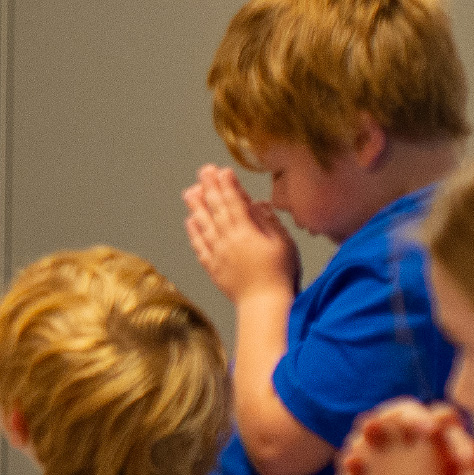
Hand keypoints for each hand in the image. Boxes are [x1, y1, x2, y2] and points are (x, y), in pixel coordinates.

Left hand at [183, 164, 301, 303]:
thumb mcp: (283, 242)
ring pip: (204, 225)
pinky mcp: (213, 268)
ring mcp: (218, 254)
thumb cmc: (280, 274)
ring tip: (190, 191)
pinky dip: (194, 232)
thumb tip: (256, 203)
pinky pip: (199, 246)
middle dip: (210, 187)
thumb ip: (268, 221)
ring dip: (197, 206)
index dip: (227, 184)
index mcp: (247, 232)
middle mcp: (228, 240)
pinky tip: (190, 221)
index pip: (234, 202)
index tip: (223, 170)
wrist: (265, 305)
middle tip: (204, 171)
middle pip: (216, 209)